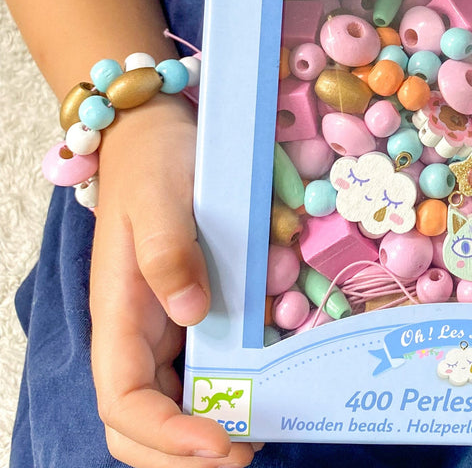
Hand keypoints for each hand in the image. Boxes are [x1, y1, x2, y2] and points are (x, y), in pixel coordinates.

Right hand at [89, 96, 260, 467]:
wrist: (156, 132)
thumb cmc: (153, 163)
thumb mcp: (159, 200)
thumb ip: (169, 254)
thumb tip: (190, 314)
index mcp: (117, 315)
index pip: (124, 403)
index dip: (166, 436)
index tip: (220, 443)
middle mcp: (135, 331)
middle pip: (142, 421)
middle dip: (185, 453)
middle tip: (248, 453)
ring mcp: (160, 324)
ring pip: (170, 402)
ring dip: (204, 433)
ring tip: (257, 437)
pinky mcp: (187, 309)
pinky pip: (198, 367)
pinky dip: (222, 392)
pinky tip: (258, 392)